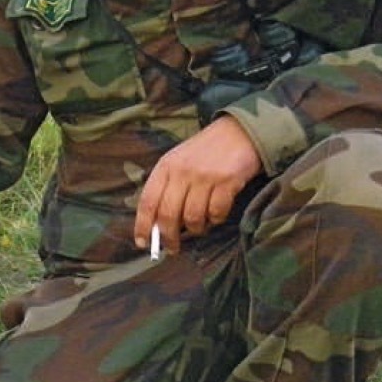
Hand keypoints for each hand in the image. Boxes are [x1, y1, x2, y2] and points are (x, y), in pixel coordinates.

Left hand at [134, 114, 261, 254]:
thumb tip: (157, 224)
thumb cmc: (204, 151)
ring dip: (196, 229)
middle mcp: (182, 172)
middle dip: (168, 237)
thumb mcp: (178, 162)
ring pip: (193, 217)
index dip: (143, 225)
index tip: (142, 243)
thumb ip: (167, 188)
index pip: (148, 201)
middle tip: (172, 248)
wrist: (238, 132)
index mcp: (165, 167)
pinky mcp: (227, 181)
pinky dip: (216, 219)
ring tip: (199, 227)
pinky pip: (217, 213)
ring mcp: (205, 176)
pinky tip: (216, 214)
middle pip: (168, 215)